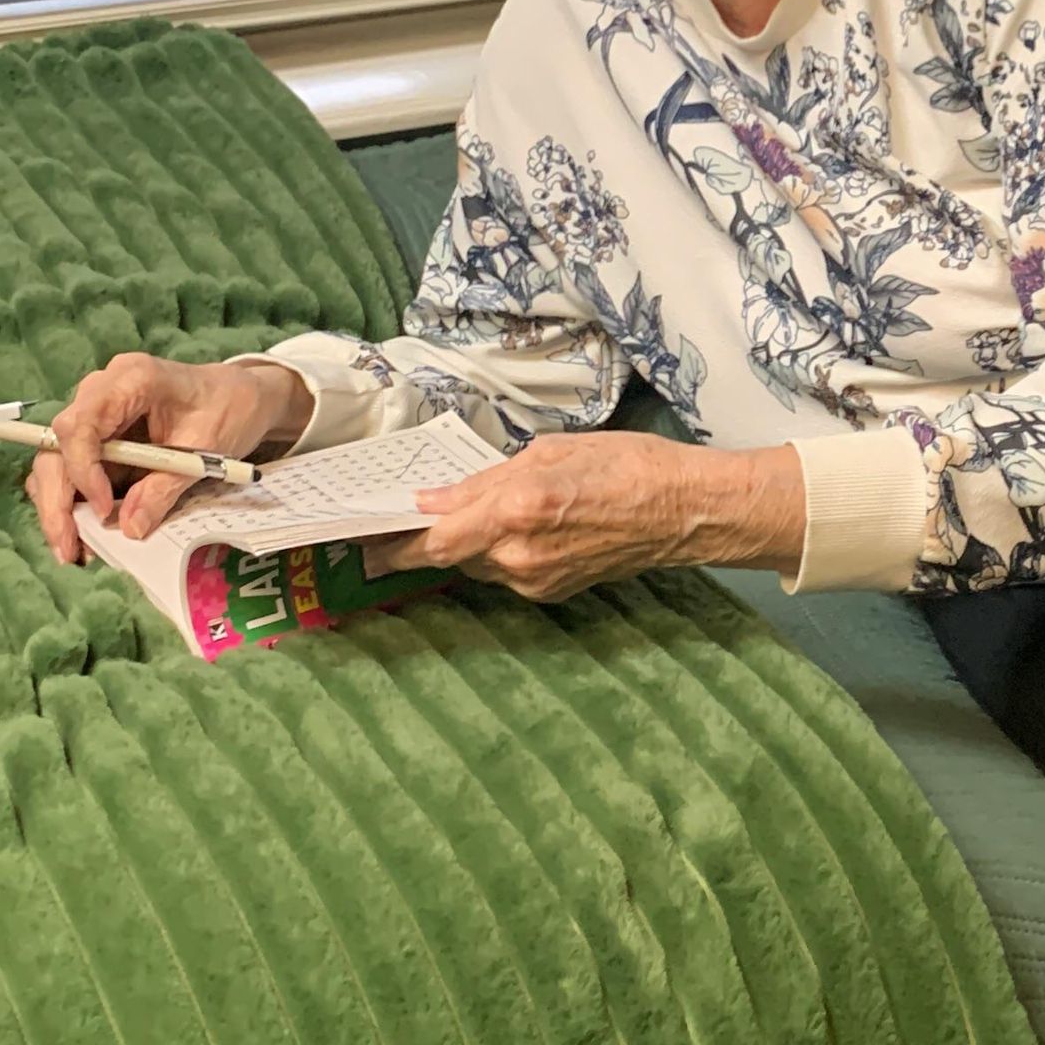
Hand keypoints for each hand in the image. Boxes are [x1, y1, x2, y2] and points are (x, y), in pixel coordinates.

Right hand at [28, 353, 312, 564]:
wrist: (241, 394)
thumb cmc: (228, 408)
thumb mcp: (207, 449)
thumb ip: (165, 486)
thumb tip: (130, 527)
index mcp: (131, 380)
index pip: (80, 424)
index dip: (83, 470)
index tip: (104, 509)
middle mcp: (102, 391)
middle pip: (56, 445)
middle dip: (56, 500)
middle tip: (68, 548)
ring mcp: (96, 413)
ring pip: (56, 461)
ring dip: (59, 507)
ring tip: (73, 550)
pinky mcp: (99, 436)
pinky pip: (73, 469)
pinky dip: (74, 503)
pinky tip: (84, 535)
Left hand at [391, 430, 805, 600]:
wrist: (684, 510)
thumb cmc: (626, 464)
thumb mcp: (550, 452)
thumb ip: (486, 479)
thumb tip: (436, 500)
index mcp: (517, 509)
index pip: (434, 538)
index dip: (391, 541)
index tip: (361, 538)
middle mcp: (520, 555)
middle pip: (447, 556)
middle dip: (417, 543)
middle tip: (384, 533)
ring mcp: (536, 580)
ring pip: (476, 563)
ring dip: (460, 544)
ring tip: (453, 518)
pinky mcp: (552, 592)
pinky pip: (505, 572)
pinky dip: (495, 552)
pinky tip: (507, 528)